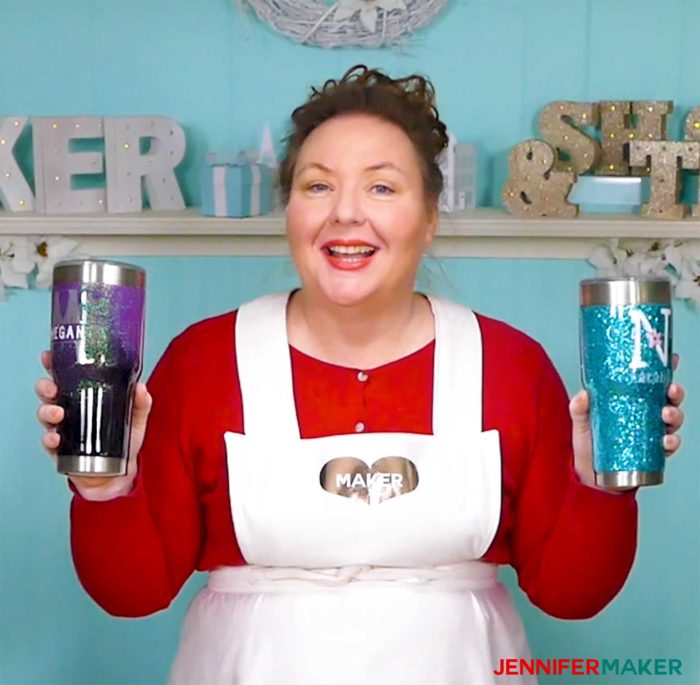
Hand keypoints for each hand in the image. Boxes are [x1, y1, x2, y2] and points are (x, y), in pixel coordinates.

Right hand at [35, 350, 152, 499]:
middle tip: (52, 388)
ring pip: (45, 415)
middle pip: (49, 393)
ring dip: (47, 411)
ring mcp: (63, 430)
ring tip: (58, 412)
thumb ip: (141, 402)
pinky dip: (49, 439)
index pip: (65, 376)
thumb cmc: (125, 441)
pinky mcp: (61, 451)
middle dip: (46, 387)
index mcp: (84, 396)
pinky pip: (49, 443)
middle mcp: (70, 410)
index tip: (48, 356)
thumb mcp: (136, 418)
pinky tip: (55, 438)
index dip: (54, 365)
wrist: (121, 473)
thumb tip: (141, 387)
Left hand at [569, 353, 684, 491]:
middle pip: (668, 399)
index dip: (664, 370)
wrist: (590, 476)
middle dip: (675, 393)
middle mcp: (644, 416)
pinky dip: (671, 442)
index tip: (673, 359)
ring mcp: (650, 434)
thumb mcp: (581, 422)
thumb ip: (579, 408)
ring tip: (665, 414)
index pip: (650, 383)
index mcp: (630, 402)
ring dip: (675, 415)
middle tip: (671, 390)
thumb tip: (583, 395)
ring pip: (673, 420)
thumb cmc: (589, 445)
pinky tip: (666, 440)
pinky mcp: (652, 453)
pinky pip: (669, 446)